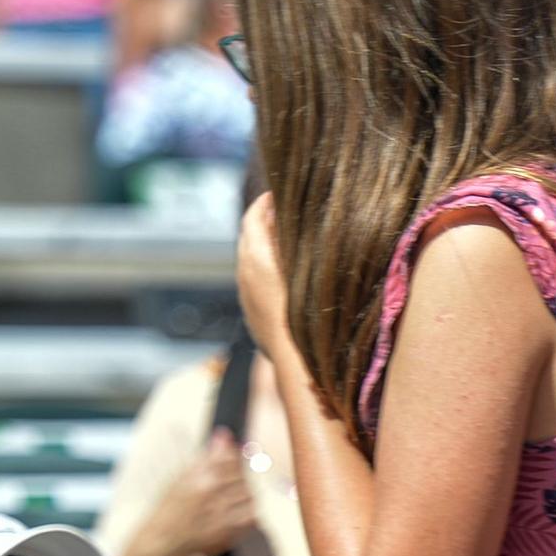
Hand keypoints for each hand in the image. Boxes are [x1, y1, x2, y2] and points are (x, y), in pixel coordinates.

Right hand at [143, 429, 259, 555]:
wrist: (163, 541)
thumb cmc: (169, 509)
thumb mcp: (180, 478)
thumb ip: (206, 457)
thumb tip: (223, 435)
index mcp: (198, 477)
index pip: (229, 457)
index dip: (233, 453)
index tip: (232, 452)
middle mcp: (212, 493)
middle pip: (241, 475)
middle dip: (236, 476)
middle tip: (224, 484)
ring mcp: (222, 512)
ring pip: (248, 494)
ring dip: (242, 495)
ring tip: (225, 500)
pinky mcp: (231, 531)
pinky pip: (252, 515)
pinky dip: (246, 513)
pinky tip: (232, 513)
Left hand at [235, 192, 300, 373]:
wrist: (296, 363)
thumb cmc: (310, 315)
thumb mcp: (309, 271)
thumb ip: (298, 243)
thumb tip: (296, 219)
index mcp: (256, 257)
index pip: (254, 216)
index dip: (265, 202)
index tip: (278, 193)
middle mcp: (245, 272)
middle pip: (248, 236)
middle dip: (263, 221)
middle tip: (284, 213)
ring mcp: (246, 294)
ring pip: (250, 261)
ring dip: (264, 248)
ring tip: (287, 243)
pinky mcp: (250, 314)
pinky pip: (254, 282)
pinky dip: (264, 271)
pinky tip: (285, 278)